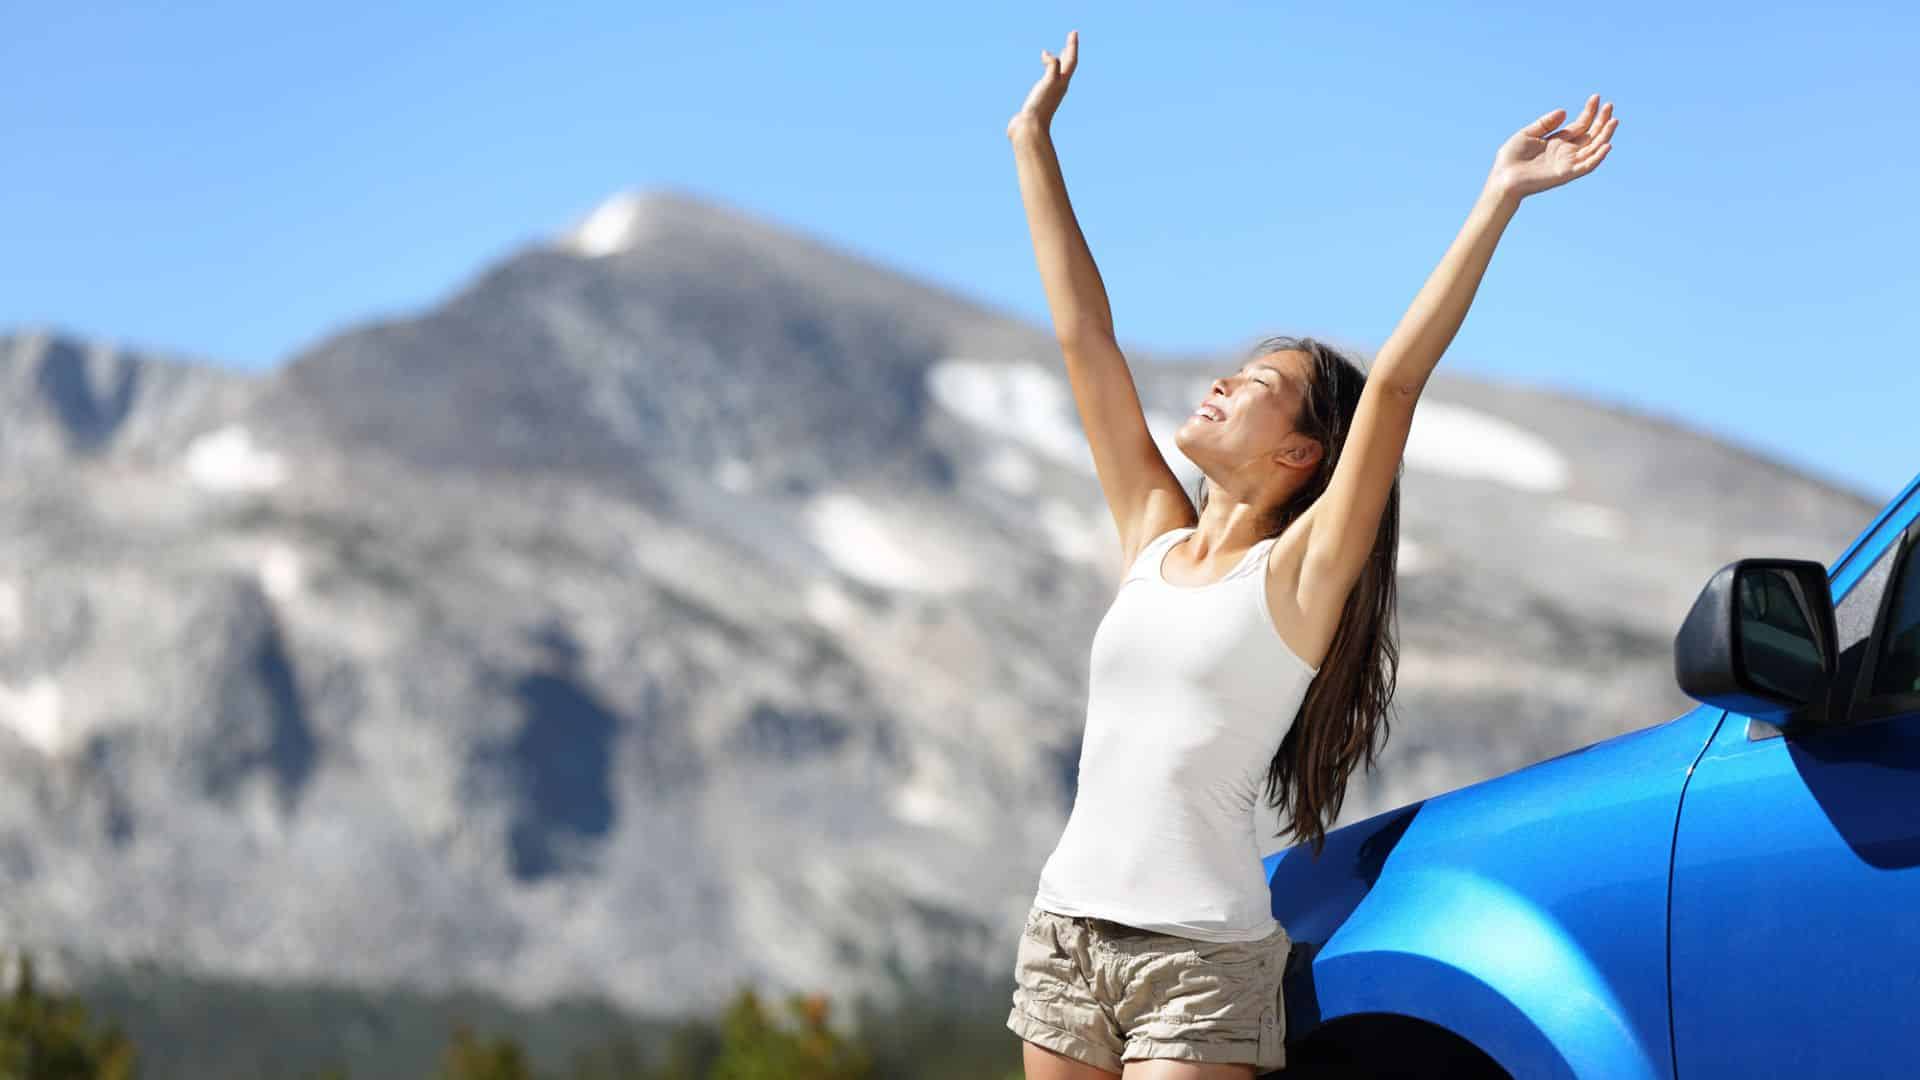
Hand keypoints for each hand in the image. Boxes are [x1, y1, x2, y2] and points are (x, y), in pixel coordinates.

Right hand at [1007, 30, 1078, 138]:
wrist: (1029, 129)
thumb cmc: (1040, 106)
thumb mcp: (1049, 81)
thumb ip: (1052, 65)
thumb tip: (1046, 55)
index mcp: (1062, 83)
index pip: (1071, 60)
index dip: (1072, 45)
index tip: (1073, 32)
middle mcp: (1058, 88)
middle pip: (1066, 66)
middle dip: (1068, 52)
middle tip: (1070, 40)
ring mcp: (1048, 94)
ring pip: (1056, 74)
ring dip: (1057, 63)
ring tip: (1056, 55)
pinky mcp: (1038, 99)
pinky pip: (1044, 82)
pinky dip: (1044, 73)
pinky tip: (1041, 76)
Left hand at [1488, 93, 1617, 199]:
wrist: (1503, 178)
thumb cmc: (1511, 158)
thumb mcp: (1528, 134)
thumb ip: (1546, 123)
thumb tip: (1564, 112)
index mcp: (1558, 141)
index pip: (1580, 125)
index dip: (1589, 112)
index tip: (1596, 97)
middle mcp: (1566, 152)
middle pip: (1591, 135)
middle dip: (1601, 120)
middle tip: (1609, 105)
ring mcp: (1567, 163)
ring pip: (1593, 148)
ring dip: (1605, 135)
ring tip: (1613, 120)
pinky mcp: (1566, 174)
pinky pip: (1587, 166)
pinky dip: (1598, 157)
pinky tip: (1607, 145)